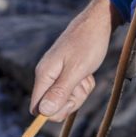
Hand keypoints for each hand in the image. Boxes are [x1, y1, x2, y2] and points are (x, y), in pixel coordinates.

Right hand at [30, 0, 121, 120]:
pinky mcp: (66, 73)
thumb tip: (44, 112)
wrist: (98, 23)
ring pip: (65, 99)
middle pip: (53, 107)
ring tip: (86, 75)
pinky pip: (73, 90)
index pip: (37, 108)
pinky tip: (88, 73)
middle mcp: (47, 76)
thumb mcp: (77, 70)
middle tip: (82, 84)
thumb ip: (60, 91)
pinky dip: (83, 85)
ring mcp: (56, 75)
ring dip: (80, 92)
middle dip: (71, 101)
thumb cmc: (88, 43)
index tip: (71, 100)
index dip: (54, 112)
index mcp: (44, 75)